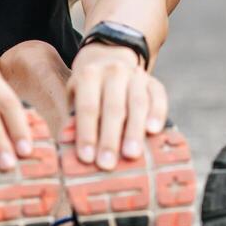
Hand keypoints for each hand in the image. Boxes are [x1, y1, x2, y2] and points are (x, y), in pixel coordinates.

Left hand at [68, 43, 168, 169]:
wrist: (110, 62)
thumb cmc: (89, 92)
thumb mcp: (75, 99)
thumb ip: (73, 120)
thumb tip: (67, 143)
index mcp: (89, 75)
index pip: (88, 107)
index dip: (86, 133)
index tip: (86, 158)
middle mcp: (113, 71)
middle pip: (113, 107)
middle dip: (110, 138)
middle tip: (107, 164)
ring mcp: (136, 75)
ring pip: (137, 103)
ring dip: (134, 131)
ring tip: (132, 155)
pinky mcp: (154, 82)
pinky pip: (159, 97)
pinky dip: (157, 114)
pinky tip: (154, 132)